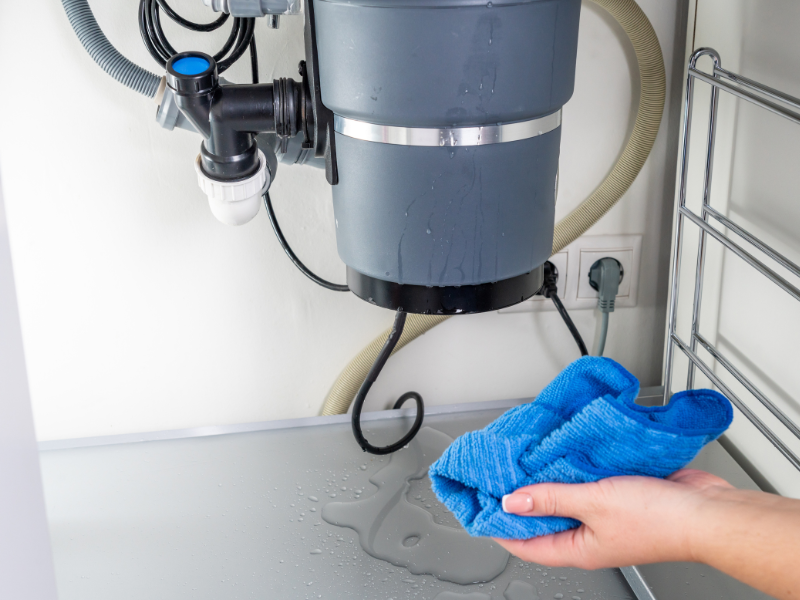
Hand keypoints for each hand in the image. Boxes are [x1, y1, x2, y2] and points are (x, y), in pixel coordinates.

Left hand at [493, 469, 733, 569]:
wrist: (706, 510)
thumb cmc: (658, 518)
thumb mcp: (593, 503)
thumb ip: (550, 499)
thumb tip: (510, 503)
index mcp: (577, 548)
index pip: (524, 544)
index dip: (499, 527)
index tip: (479, 507)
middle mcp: (588, 535)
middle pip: (542, 519)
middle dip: (521, 498)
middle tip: (499, 474)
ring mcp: (604, 515)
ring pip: (565, 497)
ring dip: (547, 479)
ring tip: (525, 458)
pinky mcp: (619, 495)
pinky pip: (587, 482)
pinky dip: (573, 468)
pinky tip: (563, 450)